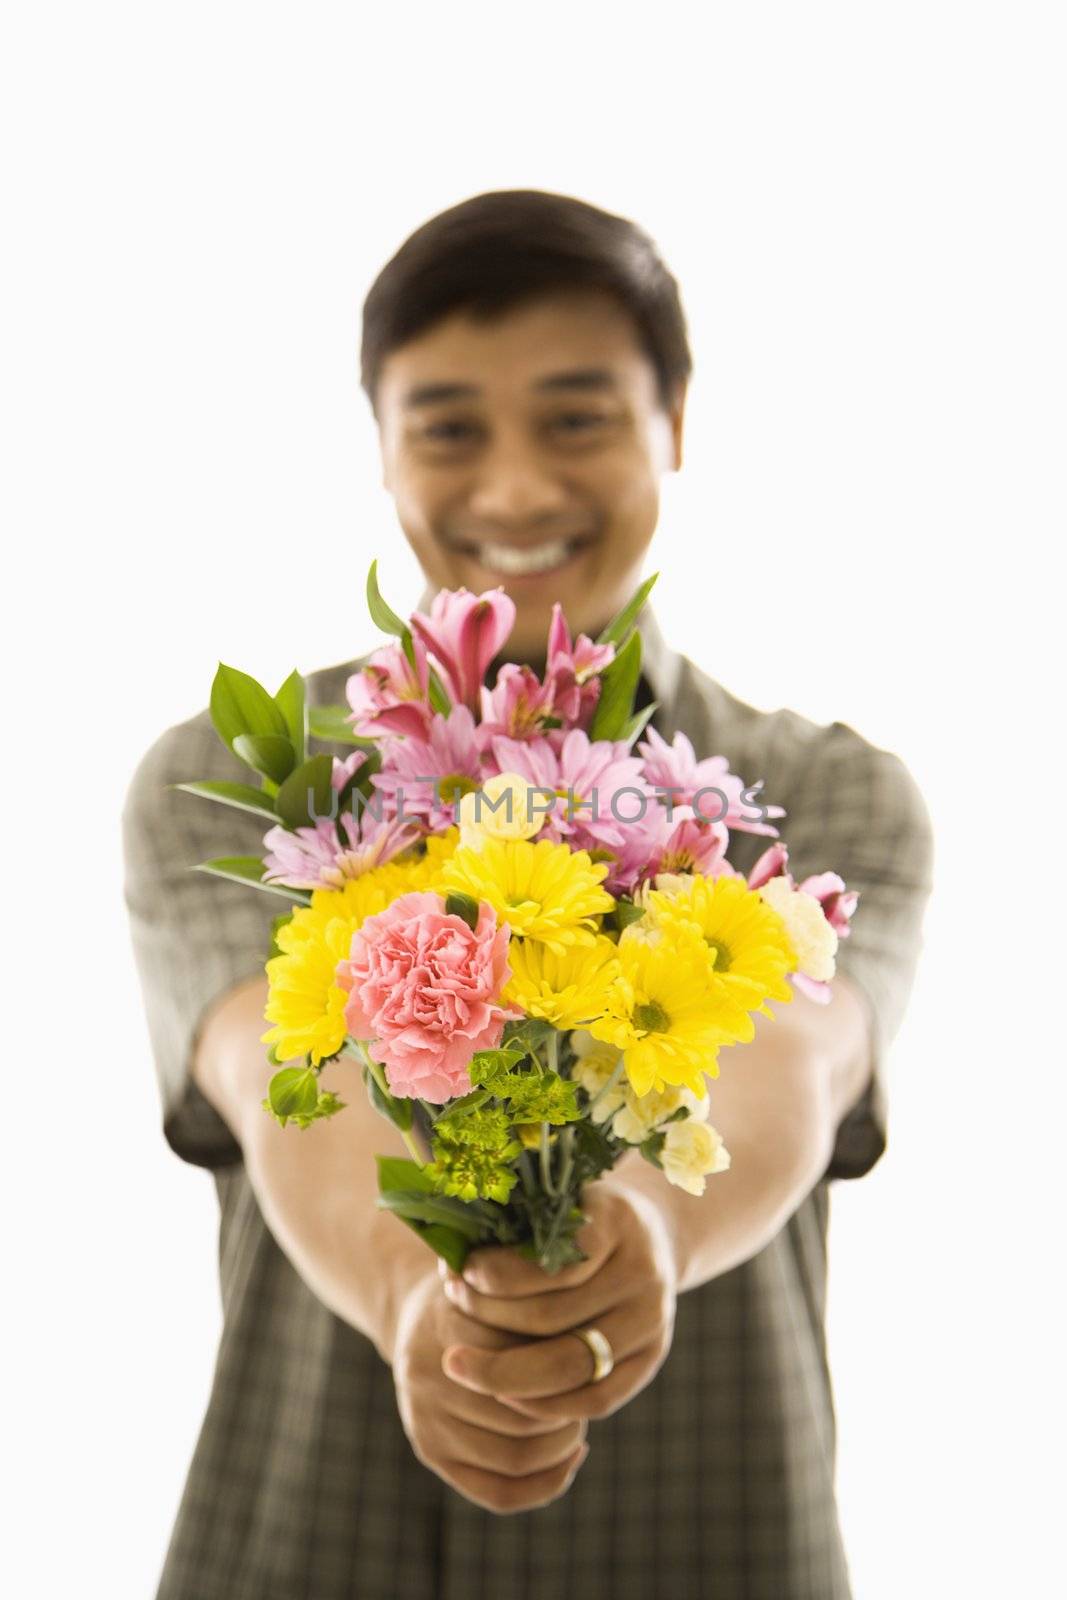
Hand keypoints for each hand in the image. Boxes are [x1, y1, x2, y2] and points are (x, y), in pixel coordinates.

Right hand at [390, 1270, 589, 1512]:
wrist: (420, 1320)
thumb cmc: (481, 1298)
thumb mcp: (504, 1285)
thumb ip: (537, 1307)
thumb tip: (589, 1348)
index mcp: (446, 1324)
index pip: (524, 1362)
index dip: (567, 1368)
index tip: (591, 1356)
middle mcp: (428, 1377)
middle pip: (522, 1415)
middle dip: (567, 1410)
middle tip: (590, 1393)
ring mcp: (424, 1420)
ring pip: (515, 1459)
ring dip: (562, 1446)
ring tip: (578, 1422)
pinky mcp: (430, 1453)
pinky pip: (499, 1493)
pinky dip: (545, 1485)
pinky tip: (569, 1457)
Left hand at [439, 1179, 677, 1422]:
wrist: (648, 1238)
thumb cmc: (581, 1216)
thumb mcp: (558, 1200)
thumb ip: (517, 1223)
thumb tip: (449, 1256)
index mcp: (618, 1221)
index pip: (557, 1259)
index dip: (502, 1274)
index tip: (462, 1274)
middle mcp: (643, 1273)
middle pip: (555, 1318)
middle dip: (490, 1322)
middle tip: (449, 1317)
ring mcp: (652, 1321)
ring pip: (571, 1364)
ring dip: (506, 1370)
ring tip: (460, 1363)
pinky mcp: (650, 1360)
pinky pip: (596, 1399)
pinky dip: (544, 1404)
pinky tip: (503, 1394)